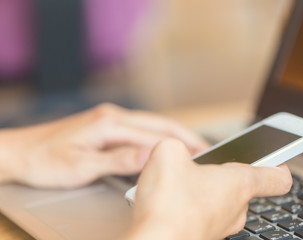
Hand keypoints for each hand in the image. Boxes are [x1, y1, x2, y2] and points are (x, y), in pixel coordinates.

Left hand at [0, 103, 208, 187]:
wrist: (21, 152)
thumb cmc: (46, 160)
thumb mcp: (82, 166)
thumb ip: (119, 160)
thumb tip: (150, 156)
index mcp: (109, 123)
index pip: (154, 133)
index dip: (179, 144)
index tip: (200, 153)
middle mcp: (112, 116)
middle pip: (157, 123)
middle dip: (183, 135)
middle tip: (206, 148)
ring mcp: (109, 118)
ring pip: (151, 123)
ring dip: (173, 134)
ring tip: (193, 146)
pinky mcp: (106, 124)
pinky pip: (140, 127)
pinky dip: (158, 135)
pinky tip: (165, 143)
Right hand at [125, 139, 291, 239]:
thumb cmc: (169, 205)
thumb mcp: (169, 154)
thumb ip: (177, 146)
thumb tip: (175, 152)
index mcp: (239, 184)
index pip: (277, 176)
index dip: (278, 162)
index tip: (275, 155)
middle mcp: (236, 209)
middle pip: (242, 186)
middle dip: (222, 172)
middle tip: (203, 164)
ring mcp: (220, 226)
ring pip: (220, 200)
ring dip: (204, 189)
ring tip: (179, 181)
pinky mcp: (203, 235)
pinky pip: (204, 214)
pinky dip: (191, 205)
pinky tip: (171, 200)